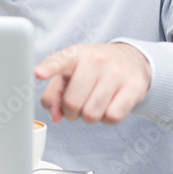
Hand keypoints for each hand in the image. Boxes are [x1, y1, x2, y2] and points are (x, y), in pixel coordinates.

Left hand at [34, 43, 150, 124]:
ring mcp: (117, 73)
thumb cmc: (92, 68)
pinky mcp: (134, 87)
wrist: (131, 58)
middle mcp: (96, 60)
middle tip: (76, 105)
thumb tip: (55, 116)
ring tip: (92, 104)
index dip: (48, 69)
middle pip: (71, 102)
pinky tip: (108, 106)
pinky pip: (112, 117)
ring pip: (91, 114)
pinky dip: (106, 119)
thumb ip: (54, 93)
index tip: (38, 73)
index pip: (59, 61)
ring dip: (88, 117)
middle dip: (70, 112)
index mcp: (75, 54)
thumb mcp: (69, 72)